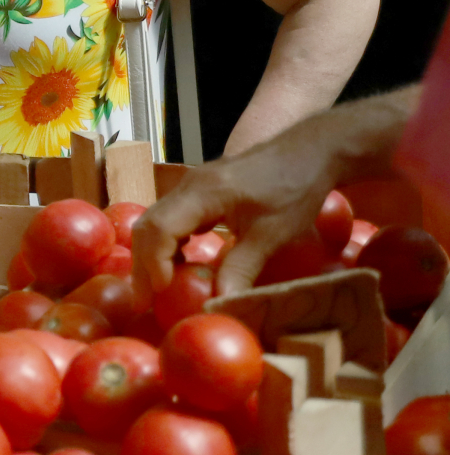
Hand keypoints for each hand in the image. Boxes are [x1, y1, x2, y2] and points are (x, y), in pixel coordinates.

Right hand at [130, 139, 330, 298]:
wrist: (310, 150)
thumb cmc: (294, 189)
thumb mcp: (272, 234)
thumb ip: (241, 268)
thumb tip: (220, 305)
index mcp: (202, 193)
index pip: (159, 228)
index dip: (154, 263)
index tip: (162, 292)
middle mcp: (188, 186)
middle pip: (148, 225)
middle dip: (142, 264)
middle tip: (143, 301)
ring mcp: (192, 185)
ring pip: (155, 220)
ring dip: (152, 254)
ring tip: (157, 287)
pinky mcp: (201, 188)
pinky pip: (171, 216)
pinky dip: (167, 242)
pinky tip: (178, 261)